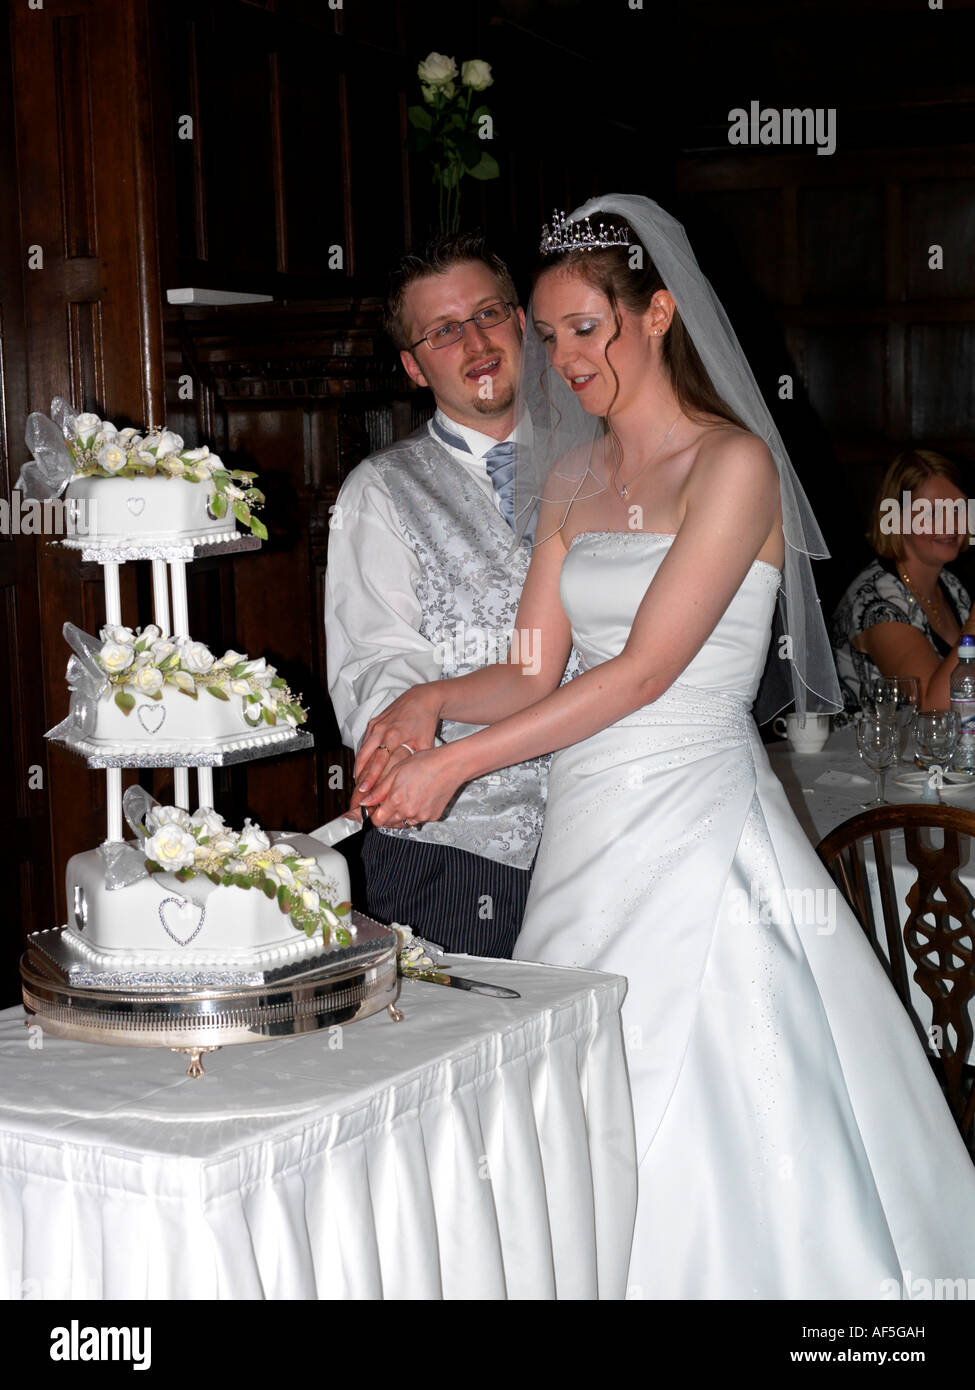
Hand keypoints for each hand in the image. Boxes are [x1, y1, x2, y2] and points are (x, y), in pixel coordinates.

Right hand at [353, 685, 442, 804]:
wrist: (421, 699)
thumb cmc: (424, 721)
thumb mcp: (426, 743)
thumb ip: (418, 762)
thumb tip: (414, 782)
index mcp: (394, 736)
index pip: (378, 762)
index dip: (370, 778)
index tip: (363, 791)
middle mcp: (381, 730)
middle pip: (365, 759)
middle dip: (359, 778)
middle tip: (356, 794)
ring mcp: (375, 726)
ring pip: (362, 752)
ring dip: (358, 770)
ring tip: (357, 787)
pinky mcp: (373, 723)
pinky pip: (364, 743)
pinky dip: (362, 758)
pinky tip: (361, 770)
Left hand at [358, 744, 463, 828]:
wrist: (450, 765)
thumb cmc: (425, 763)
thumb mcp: (396, 772)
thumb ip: (379, 790)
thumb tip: (365, 802)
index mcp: (397, 800)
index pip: (377, 820)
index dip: (374, 814)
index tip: (376, 807)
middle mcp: (409, 812)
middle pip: (389, 823)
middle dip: (386, 814)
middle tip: (392, 798)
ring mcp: (421, 816)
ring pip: (403, 822)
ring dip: (400, 814)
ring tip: (407, 796)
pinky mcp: (432, 817)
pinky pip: (418, 819)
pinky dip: (415, 812)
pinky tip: (419, 797)